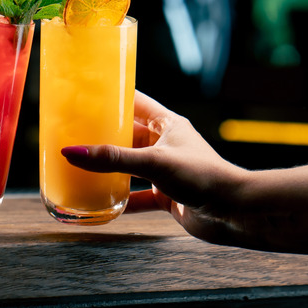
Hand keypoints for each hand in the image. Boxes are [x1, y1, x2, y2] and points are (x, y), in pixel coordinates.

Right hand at [61, 91, 249, 244]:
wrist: (234, 211)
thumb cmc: (203, 175)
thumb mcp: (154, 162)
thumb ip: (113, 159)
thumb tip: (72, 152)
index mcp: (167, 124)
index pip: (135, 102)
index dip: (112, 97)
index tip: (86, 95)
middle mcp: (165, 144)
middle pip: (127, 135)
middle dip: (102, 135)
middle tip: (72, 133)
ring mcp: (165, 170)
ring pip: (129, 166)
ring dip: (108, 168)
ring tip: (79, 166)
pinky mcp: (166, 195)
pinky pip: (136, 196)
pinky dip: (119, 199)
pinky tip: (100, 203)